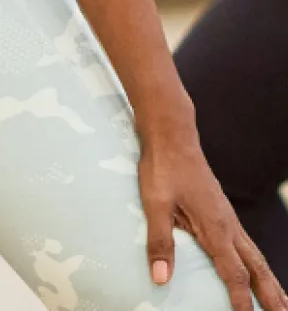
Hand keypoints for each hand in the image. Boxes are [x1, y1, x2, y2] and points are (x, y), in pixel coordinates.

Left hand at [139, 125, 287, 310]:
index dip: (241, 299)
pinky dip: (257, 263)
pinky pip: (246, 244)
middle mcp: (228, 225)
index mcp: (215, 227)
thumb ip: (160, 240)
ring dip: (268, 280)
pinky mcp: (222, 211)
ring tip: (281, 302)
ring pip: (255, 255)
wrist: (172, 135)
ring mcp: (227, 217)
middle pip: (256, 267)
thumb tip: (161, 278)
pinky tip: (255, 268)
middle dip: (270, 294)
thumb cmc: (162, 167)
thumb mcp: (155, 203)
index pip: (234, 272)